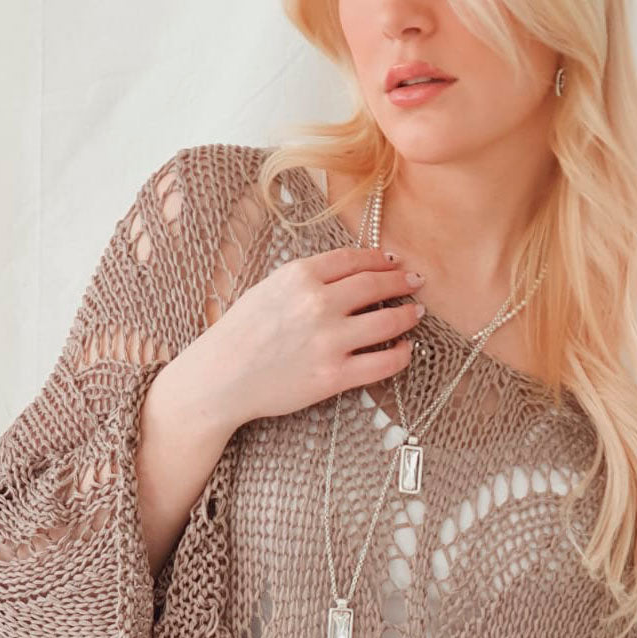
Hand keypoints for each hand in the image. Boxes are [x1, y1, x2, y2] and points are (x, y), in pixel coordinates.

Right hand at [191, 245, 424, 431]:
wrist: (221, 378)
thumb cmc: (240, 334)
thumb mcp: (268, 289)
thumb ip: (306, 279)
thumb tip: (346, 273)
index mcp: (300, 276)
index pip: (354, 259)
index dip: (380, 260)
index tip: (394, 262)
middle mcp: (318, 303)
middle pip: (376, 285)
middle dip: (401, 281)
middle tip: (416, 282)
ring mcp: (329, 340)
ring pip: (387, 322)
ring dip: (407, 315)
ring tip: (415, 313)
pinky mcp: (334, 376)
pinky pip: (383, 363)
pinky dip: (401, 354)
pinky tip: (405, 349)